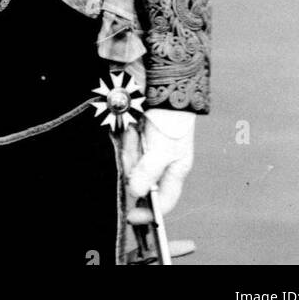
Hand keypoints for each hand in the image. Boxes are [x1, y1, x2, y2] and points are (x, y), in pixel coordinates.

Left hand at [125, 108, 194, 223]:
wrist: (162, 84)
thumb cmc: (171, 119)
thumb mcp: (163, 148)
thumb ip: (149, 172)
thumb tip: (135, 192)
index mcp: (175, 169)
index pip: (164, 201)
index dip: (149, 211)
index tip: (131, 215)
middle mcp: (160, 162)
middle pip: (139, 180)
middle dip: (134, 166)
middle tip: (136, 145)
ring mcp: (146, 149)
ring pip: (129, 163)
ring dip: (129, 147)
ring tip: (136, 129)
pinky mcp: (134, 137)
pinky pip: (123, 146)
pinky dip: (125, 137)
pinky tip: (131, 125)